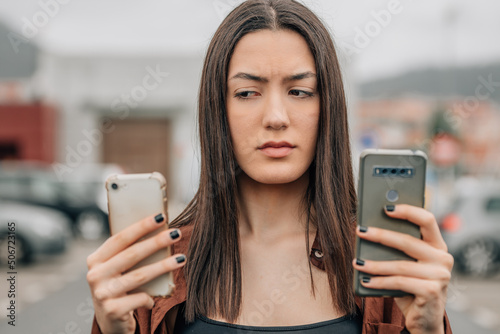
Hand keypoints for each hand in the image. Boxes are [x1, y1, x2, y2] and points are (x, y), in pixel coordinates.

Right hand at [86, 213, 185, 333]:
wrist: (110, 324)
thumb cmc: (119, 289)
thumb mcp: (117, 270)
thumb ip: (128, 254)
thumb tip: (159, 230)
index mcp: (95, 260)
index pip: (120, 238)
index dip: (141, 226)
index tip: (161, 217)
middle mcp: (95, 275)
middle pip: (132, 254)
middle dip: (157, 242)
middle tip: (176, 233)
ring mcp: (102, 293)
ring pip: (140, 275)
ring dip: (163, 266)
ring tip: (182, 259)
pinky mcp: (112, 310)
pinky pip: (140, 298)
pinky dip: (150, 298)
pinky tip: (154, 299)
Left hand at [352, 204, 452, 333]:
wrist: (423, 320)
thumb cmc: (410, 287)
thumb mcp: (406, 264)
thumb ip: (397, 248)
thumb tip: (368, 229)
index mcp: (438, 246)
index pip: (427, 220)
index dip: (408, 210)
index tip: (386, 207)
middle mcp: (443, 258)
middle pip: (408, 240)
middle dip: (380, 235)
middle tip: (360, 231)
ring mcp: (440, 275)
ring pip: (400, 264)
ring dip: (374, 264)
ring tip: (357, 262)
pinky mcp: (432, 291)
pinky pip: (399, 282)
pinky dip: (379, 281)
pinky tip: (365, 281)